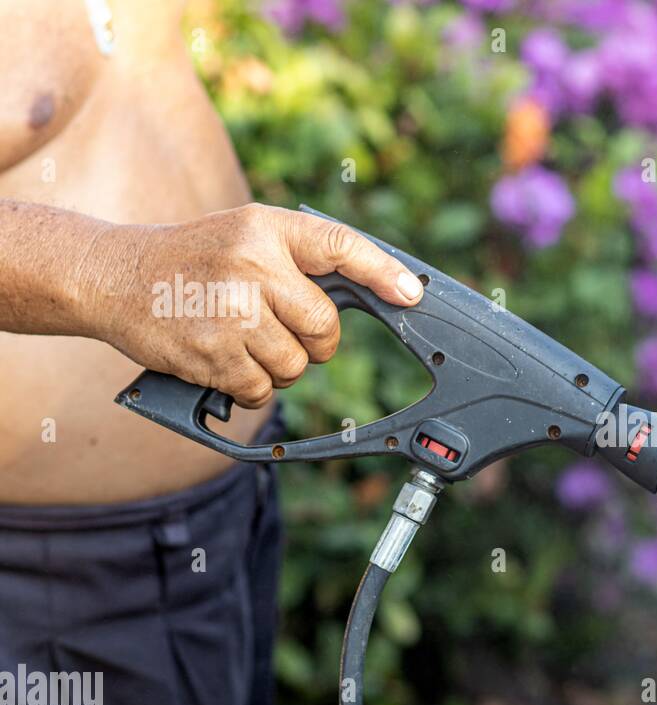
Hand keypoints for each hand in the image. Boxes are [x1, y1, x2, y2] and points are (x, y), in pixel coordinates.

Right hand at [93, 204, 424, 407]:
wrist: (113, 276)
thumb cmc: (194, 258)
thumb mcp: (247, 234)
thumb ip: (302, 257)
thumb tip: (379, 288)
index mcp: (266, 230)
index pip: (339, 246)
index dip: (383, 272)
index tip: (412, 295)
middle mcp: (251, 267)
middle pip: (325, 328)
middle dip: (315, 341)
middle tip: (281, 327)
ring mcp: (231, 313)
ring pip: (296, 365)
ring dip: (280, 366)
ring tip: (245, 340)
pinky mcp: (212, 354)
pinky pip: (262, 389)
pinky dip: (251, 385)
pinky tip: (225, 358)